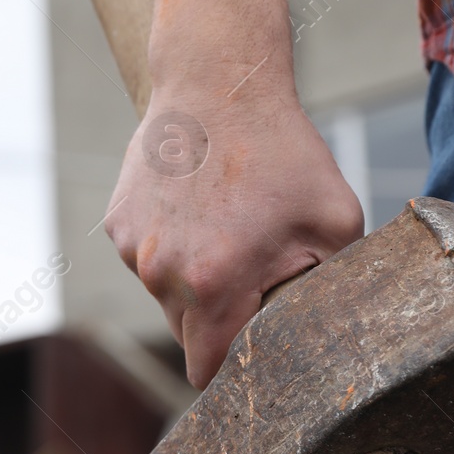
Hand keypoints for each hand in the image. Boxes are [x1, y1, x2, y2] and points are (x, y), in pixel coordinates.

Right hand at [104, 69, 364, 387]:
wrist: (217, 82)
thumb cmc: (283, 150)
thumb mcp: (336, 220)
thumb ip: (332, 287)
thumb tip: (330, 333)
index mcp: (215, 283)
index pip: (206, 370)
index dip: (231, 370)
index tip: (251, 354)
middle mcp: (162, 274)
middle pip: (186, 336)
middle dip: (216, 321)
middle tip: (252, 275)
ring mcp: (134, 249)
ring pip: (165, 297)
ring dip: (192, 281)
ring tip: (225, 229)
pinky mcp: (117, 224)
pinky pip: (146, 259)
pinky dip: (169, 246)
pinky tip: (196, 208)